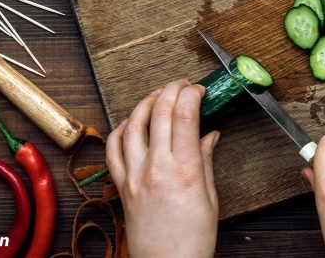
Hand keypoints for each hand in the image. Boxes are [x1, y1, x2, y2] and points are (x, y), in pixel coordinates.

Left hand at [106, 79, 219, 257]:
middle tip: (182, 84)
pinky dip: (120, 130)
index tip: (199, 89)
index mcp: (184, 169)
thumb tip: (209, 135)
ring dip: (145, 103)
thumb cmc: (192, 239)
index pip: (184, 114)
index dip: (192, 93)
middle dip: (171, 89)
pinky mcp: (122, 186)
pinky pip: (113, 149)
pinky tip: (129, 122)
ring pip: (133, 124)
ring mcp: (135, 175)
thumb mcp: (210, 197)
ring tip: (156, 96)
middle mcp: (156, 168)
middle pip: (159, 112)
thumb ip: (205, 160)